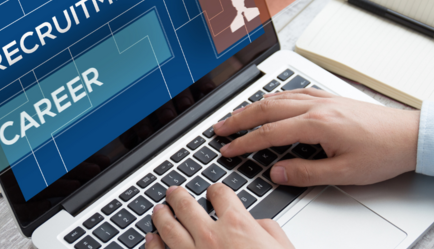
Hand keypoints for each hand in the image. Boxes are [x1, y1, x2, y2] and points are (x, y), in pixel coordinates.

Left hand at [148, 184, 292, 248]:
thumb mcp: (283, 248)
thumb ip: (266, 229)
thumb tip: (257, 224)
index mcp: (237, 225)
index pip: (220, 194)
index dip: (216, 190)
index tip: (213, 192)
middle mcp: (211, 236)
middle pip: (186, 206)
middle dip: (178, 197)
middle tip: (173, 193)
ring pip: (168, 227)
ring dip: (161, 216)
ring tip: (158, 210)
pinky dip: (152, 244)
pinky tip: (151, 239)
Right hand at [213, 88, 419, 185]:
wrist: (411, 135)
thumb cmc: (383, 153)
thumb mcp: (344, 173)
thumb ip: (307, 173)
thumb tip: (278, 173)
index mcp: (318, 124)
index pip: (270, 132)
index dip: (245, 142)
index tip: (228, 149)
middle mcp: (317, 106)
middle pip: (266, 108)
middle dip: (239, 119)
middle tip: (219, 128)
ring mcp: (323, 98)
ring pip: (278, 97)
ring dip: (253, 106)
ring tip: (236, 116)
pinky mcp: (330, 97)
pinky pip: (294, 92)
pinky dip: (274, 97)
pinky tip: (270, 101)